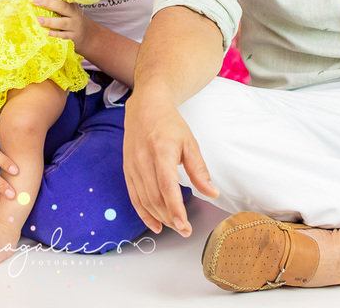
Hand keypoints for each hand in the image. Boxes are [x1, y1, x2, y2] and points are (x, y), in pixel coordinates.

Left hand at [31, 0, 84, 42]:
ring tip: (38, 19)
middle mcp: (73, 11)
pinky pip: (64, 35)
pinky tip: (47, 33)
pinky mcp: (73, 36)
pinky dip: (56, 34)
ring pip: (63, 22)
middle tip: (33, 0)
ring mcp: (74, 24)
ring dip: (50, 21)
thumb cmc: (71, 16)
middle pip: (62, 6)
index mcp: (70, 1)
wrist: (86, 33)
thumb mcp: (67, 6)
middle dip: (47, 2)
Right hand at [122, 90, 216, 236]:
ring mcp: (132, 165)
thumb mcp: (190, 143)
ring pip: (144, 200)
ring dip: (159, 217)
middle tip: (184, 230)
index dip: (175, 208)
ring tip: (175, 227)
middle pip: (155, 197)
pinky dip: (144, 213)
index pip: (167, 185)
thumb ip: (199, 170)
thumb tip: (212, 193)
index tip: (184, 225)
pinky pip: (134, 197)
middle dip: (170, 218)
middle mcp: (143, 159)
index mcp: (161, 150)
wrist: (144, 108)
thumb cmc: (169, 124)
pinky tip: (155, 224)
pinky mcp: (127, 170)